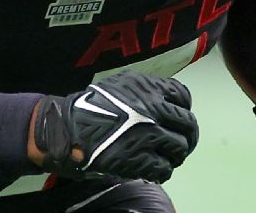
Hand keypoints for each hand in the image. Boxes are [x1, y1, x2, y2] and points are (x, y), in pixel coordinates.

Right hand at [33, 71, 198, 182]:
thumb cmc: (90, 106)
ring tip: (169, 158)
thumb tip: (167, 104)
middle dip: (187, 136)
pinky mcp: (139, 159)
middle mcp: (153, 110)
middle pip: (188, 124)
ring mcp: (147, 136)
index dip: (184, 110)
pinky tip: (156, 170)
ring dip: (176, 155)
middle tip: (181, 144)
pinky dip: (163, 171)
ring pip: (179, 148)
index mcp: (148, 89)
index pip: (183, 97)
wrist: (67, 129)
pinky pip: (164, 168)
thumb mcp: (121, 85)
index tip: (179, 119)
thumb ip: (145, 91)